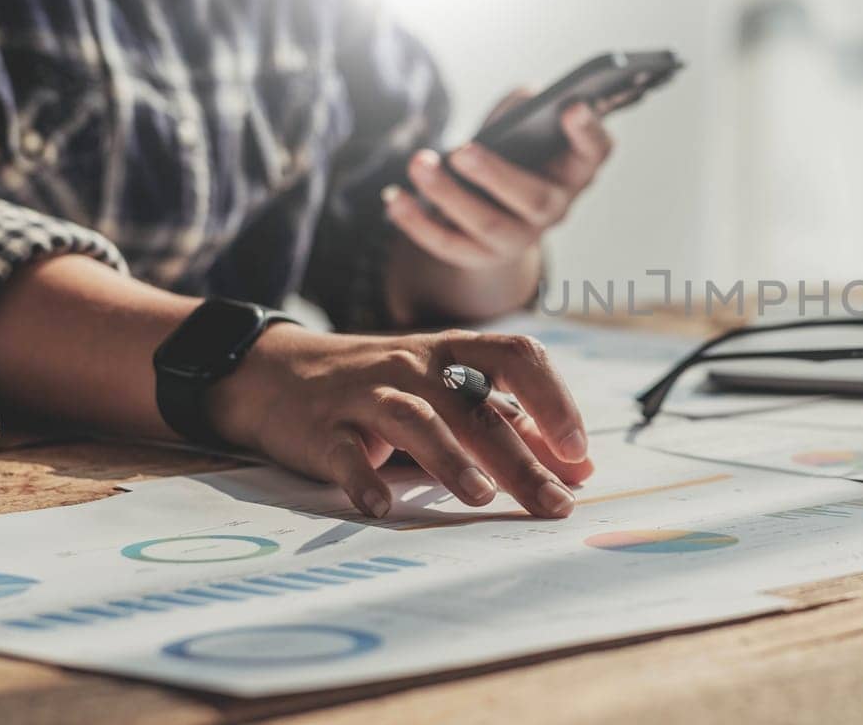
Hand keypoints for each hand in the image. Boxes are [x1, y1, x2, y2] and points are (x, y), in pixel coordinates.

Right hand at [206, 324, 592, 519]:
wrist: (280, 376)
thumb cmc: (386, 390)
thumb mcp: (450, 395)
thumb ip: (515, 427)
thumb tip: (582, 467)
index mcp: (455, 354)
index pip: (517, 357)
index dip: (554, 399)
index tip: (578, 450)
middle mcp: (415, 367)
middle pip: (476, 408)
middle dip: (521, 460)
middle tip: (554, 504)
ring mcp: (367, 395)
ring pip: (416, 420)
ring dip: (450, 459)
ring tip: (481, 497)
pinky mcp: (323, 429)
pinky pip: (345, 454)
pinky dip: (363, 480)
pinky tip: (382, 507)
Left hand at [382, 90, 613, 270]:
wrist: (498, 213)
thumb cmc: (517, 157)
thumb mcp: (524, 130)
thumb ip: (525, 110)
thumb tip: (525, 99)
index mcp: (574, 171)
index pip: (595, 152)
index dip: (588, 132)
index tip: (573, 106)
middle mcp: (554, 209)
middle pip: (534, 200)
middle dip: (497, 176)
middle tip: (464, 151)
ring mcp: (518, 239)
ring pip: (486, 224)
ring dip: (449, 195)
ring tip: (419, 164)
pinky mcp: (479, 256)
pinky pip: (448, 244)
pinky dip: (418, 223)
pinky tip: (394, 198)